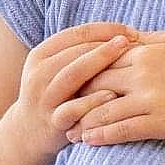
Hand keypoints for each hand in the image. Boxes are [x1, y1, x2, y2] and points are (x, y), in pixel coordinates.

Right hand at [9, 21, 140, 156]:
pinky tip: (113, 95)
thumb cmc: (56, 96)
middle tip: (136, 41)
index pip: (77, 34)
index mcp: (41, 54)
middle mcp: (38, 73)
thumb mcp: (59, 70)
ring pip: (72, 75)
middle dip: (108, 44)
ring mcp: (44, 98)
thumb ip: (82, 53)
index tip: (131, 31)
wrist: (29, 134)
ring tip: (128, 57)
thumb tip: (125, 34)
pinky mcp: (53, 122)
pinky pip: (72, 109)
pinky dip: (92, 101)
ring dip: (101, 63)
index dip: (105, 30)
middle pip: (76, 51)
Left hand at [64, 27, 164, 145]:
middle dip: (74, 96)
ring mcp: (150, 98)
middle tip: (56, 107)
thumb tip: (128, 34)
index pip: (102, 57)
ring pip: (104, 109)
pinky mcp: (159, 121)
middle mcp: (143, 72)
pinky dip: (102, 135)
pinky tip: (89, 141)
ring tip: (67, 131)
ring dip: (82, 121)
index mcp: (146, 50)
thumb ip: (152, 37)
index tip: (66, 79)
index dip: (82, 69)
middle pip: (96, 82)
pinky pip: (122, 129)